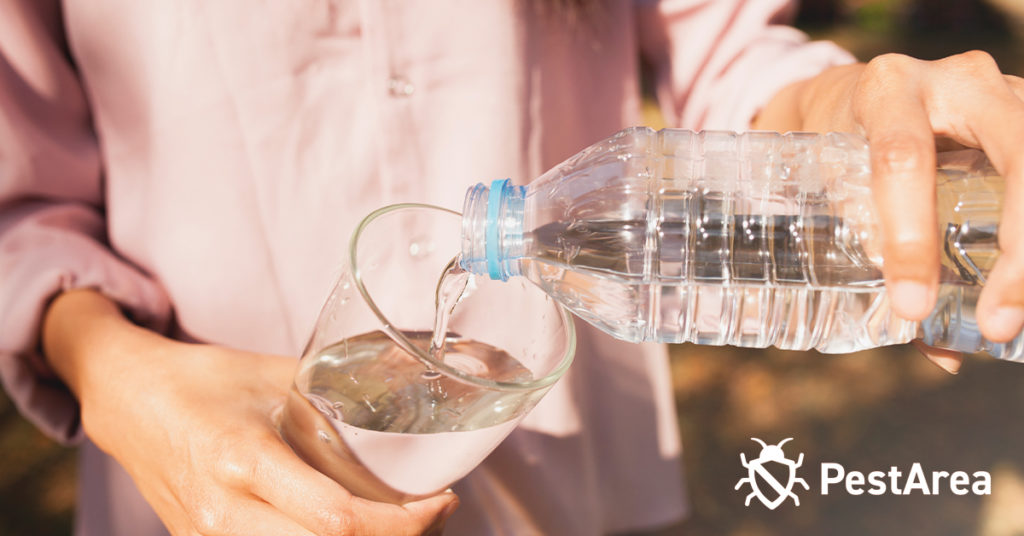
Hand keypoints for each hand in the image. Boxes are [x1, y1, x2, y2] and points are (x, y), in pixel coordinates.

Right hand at [43, 289, 457, 535]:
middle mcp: (225, 514)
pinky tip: (352, 531)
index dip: (403, 524)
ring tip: (398, 525)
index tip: (440, 501)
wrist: (129, 402)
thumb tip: (411, 413)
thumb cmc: (206, 382)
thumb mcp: (279, 378)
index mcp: (246, 460)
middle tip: (430, 517)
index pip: (338, 521)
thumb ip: (342, 401)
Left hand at [758, 51, 1023, 373]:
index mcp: (888, 90)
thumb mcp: (841, 189)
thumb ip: (879, 256)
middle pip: (1018, 152)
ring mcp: (1009, 92)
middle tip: (997, 322)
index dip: (910, 236)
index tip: (911, 306)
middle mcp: (959, 81)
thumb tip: (940, 351)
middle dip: (1019, 245)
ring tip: (1018, 312)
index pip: (903, 159)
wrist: (857, 97)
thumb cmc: (842, 146)